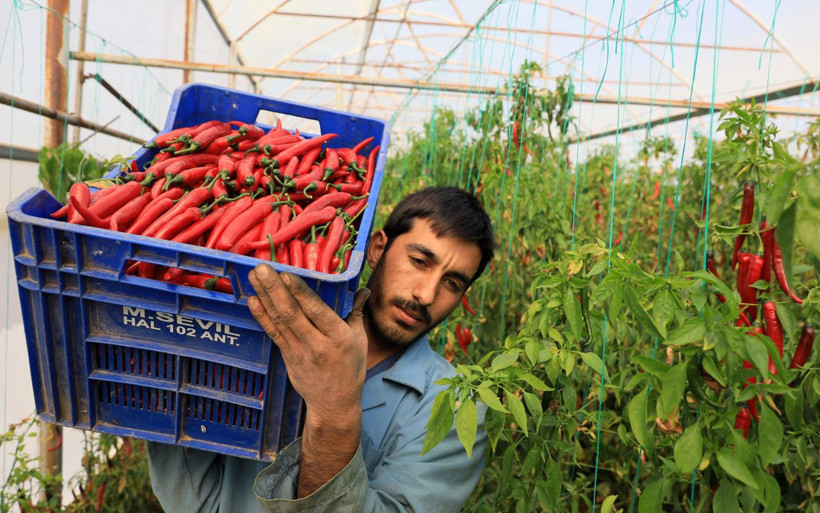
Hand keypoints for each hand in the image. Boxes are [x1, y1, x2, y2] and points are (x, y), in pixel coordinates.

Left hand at [247, 264, 370, 420]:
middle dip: (275, 288)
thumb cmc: (350, 369)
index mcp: (339, 337)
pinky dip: (262, 316)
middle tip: (262, 268)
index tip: (287, 274)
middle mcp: (317, 344)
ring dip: (265, 296)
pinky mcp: (287, 356)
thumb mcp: (360, 340)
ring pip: (279, 320)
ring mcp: (299, 351)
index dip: (300, 293)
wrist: (334, 403)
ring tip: (254, 277)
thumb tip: (364, 289)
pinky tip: (253, 301)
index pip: (316, 311)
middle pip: (292, 313)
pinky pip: (273, 333)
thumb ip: (357, 312)